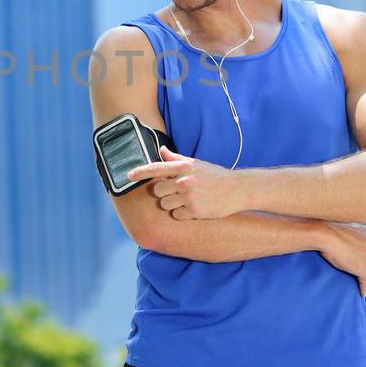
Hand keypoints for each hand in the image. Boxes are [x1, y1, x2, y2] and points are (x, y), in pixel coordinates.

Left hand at [124, 146, 246, 219]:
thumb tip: (162, 150)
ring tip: (187, 200)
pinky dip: (182, 214)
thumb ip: (177, 159)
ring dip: (172, 205)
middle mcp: (184, 181)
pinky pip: (176, 215)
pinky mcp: (195, 211)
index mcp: (184, 167)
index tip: (127, 176)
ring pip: (165, 205)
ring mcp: (189, 197)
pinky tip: (194, 208)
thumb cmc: (216, 176)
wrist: (238, 189)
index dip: (139, 172)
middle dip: (162, 193)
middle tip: (176, 192)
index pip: (155, 168)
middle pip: (157, 190)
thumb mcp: (196, 164)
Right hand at [317, 220, 365, 296]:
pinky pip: (365, 281)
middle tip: (352, 270)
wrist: (323, 235)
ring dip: (363, 277)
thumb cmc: (324, 230)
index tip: (352, 258)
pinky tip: (362, 293)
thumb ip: (344, 236)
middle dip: (362, 264)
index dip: (358, 253)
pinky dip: (363, 288)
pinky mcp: (365, 269)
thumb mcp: (337, 231)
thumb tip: (340, 244)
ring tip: (357, 283)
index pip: (365, 246)